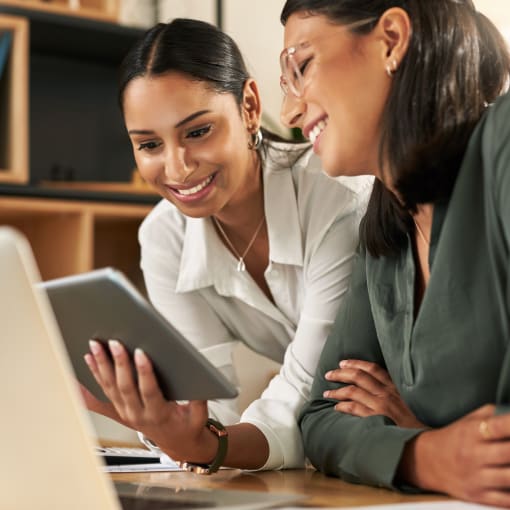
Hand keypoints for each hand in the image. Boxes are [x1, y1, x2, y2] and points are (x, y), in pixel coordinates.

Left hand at [83, 339, 217, 463]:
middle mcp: (137, 415)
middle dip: (119, 363)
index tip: (142, 353)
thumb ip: (199, 402)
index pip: (149, 391)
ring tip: (96, 346)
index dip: (144, 372)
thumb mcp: (199, 417)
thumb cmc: (187, 427)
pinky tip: (84, 363)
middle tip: (116, 342)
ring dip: (101, 365)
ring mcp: (125, 412)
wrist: (177, 444)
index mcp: (158, 414)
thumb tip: (201, 383)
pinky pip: (103, 392)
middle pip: (124, 387)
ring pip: (110, 388)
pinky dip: (92, 377)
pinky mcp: (119, 409)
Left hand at [324, 359, 424, 428]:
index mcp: (395, 386)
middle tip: (329, 374)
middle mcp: (387, 393)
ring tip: (327, 393)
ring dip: (337, 391)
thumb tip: (377, 388)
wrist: (427, 441)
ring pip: (352, 391)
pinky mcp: (377, 419)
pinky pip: (354, 409)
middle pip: (358, 377)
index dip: (356, 363)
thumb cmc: (419, 422)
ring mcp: (381, 406)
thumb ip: (396, 393)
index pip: (373, 368)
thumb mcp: (411, 401)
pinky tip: (336, 407)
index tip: (343, 362)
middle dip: (340, 373)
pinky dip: (343, 406)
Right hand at [401, 404, 509, 506]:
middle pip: (509, 453)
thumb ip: (493, 414)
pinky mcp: (479, 496)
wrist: (427, 462)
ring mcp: (477, 477)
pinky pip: (506, 501)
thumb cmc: (454, 438)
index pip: (497, 426)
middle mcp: (474, 454)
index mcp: (472, 432)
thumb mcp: (467, 420)